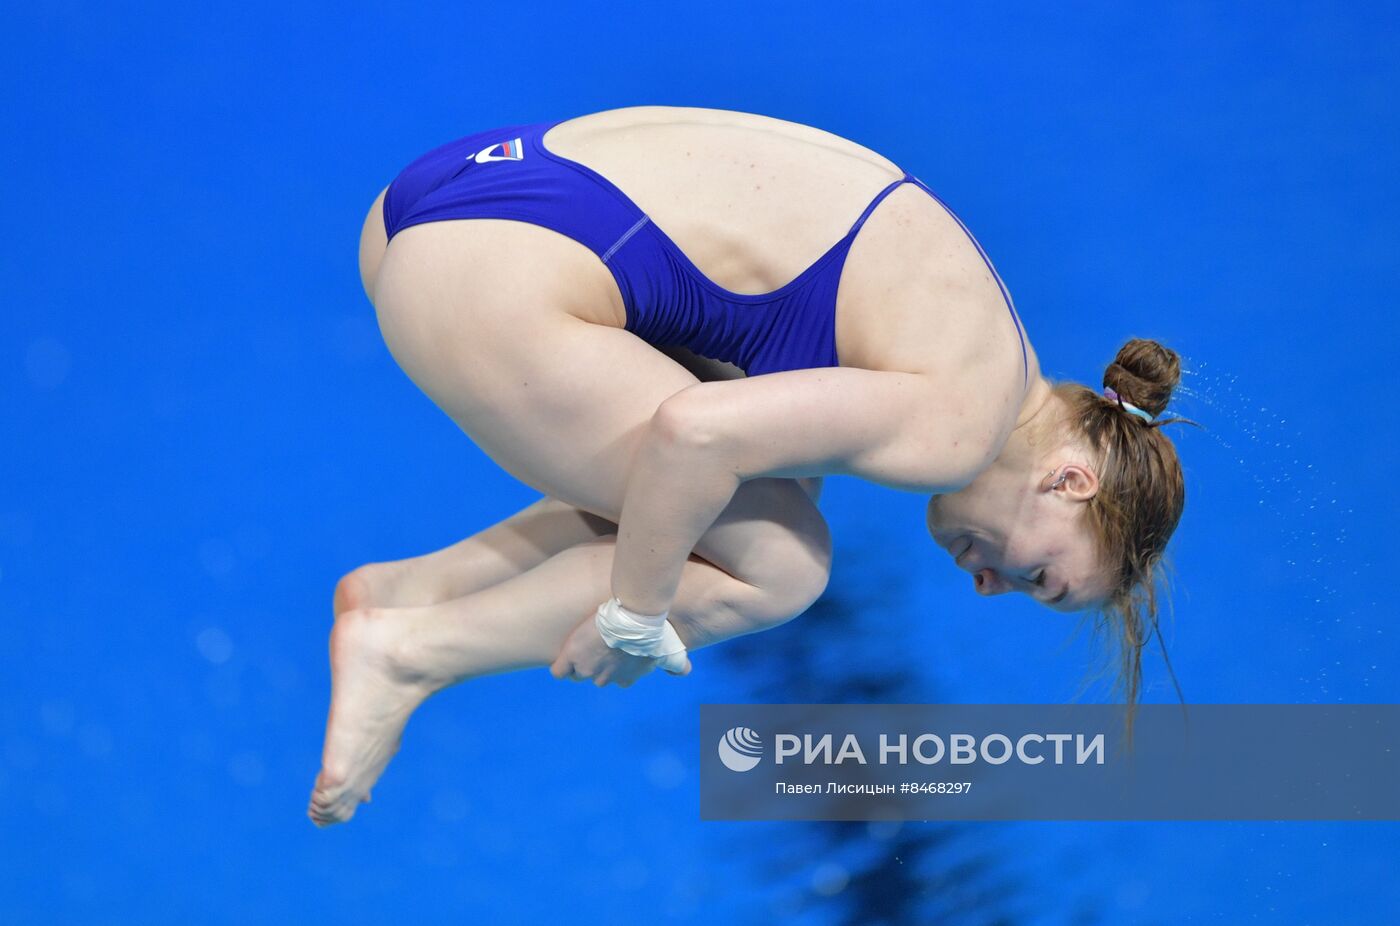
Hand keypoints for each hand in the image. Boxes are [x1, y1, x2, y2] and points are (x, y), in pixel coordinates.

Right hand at [549, 612, 691, 687]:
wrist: (635, 618)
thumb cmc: (653, 633)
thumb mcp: (667, 651)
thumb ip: (676, 665)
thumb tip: (684, 672)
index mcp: (626, 678)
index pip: (616, 679)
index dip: (614, 664)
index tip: (615, 650)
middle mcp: (606, 679)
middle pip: (595, 676)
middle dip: (596, 663)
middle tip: (600, 643)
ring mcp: (587, 670)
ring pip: (578, 673)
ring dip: (579, 662)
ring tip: (582, 646)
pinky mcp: (572, 658)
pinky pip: (559, 671)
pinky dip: (560, 666)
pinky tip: (565, 656)